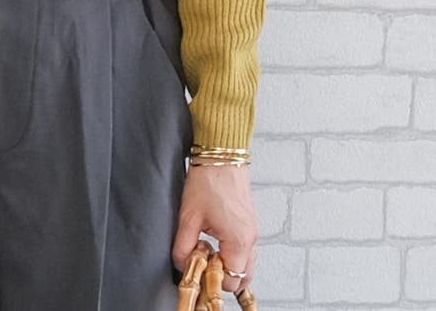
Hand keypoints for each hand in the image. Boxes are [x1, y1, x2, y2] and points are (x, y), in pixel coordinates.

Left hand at [172, 163, 258, 295]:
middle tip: (203, 263)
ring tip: (208, 251)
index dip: (212, 279)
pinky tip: (216, 243)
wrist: (221, 156)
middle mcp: (251, 239)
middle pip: (243, 277)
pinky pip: (247, 251)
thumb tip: (182, 264)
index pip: (231, 280)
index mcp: (238, 240)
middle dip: (222, 276)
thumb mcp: (188, 216)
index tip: (198, 270)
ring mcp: (253, 231)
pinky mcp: (250, 224)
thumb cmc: (208, 180)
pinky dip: (234, 254)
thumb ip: (183, 246)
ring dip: (229, 265)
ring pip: (247, 265)